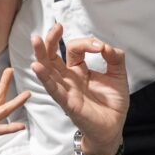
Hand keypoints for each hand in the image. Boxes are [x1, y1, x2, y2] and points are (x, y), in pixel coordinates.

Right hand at [31, 23, 128, 154]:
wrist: (114, 127)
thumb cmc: (113, 103)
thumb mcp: (118, 75)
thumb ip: (114, 58)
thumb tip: (105, 46)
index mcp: (79, 70)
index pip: (75, 49)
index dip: (87, 43)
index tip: (101, 48)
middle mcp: (69, 78)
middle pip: (53, 56)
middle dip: (52, 40)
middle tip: (56, 27)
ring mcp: (66, 89)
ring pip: (48, 70)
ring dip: (41, 55)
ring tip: (36, 40)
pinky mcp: (67, 102)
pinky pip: (53, 89)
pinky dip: (44, 77)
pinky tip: (37, 66)